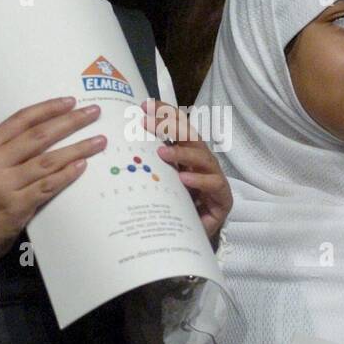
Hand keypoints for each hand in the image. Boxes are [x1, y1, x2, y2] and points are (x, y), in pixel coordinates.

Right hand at [0, 96, 105, 264]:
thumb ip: (9, 150)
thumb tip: (49, 130)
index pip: (21, 120)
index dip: (47, 109)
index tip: (70, 101)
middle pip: (39, 136)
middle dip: (69, 122)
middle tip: (93, 113)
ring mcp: (5, 185)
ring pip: (48, 161)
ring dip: (77, 148)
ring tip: (99, 141)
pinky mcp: (17, 206)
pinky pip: (48, 186)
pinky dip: (67, 174)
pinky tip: (83, 165)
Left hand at [141, 97, 231, 240]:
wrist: (193, 237)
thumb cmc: (176, 206)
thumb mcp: (159, 182)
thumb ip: (149, 165)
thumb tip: (121, 147)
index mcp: (187, 154)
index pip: (178, 127)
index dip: (164, 113)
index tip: (144, 105)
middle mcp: (202, 161)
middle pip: (189, 136)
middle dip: (169, 125)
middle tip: (146, 121)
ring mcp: (214, 177)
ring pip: (202, 157)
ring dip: (181, 153)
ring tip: (162, 152)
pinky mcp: (222, 197)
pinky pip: (212, 184)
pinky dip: (198, 180)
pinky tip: (183, 179)